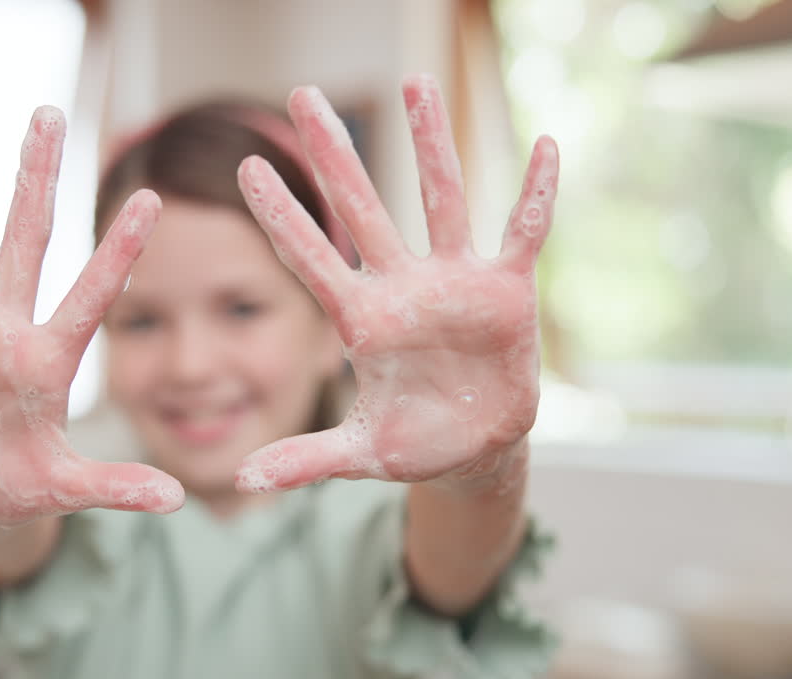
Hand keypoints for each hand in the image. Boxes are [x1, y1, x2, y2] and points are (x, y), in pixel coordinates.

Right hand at [0, 108, 183, 526]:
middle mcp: (6, 329)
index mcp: (51, 358)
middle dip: (36, 181)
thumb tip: (174, 500)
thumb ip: (115, 486)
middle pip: (25, 242)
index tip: (152, 199)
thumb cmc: (23, 482)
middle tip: (48, 116)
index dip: (119, 251)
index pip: (92, 293)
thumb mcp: (69, 487)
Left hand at [235, 75, 557, 492]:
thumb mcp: (359, 453)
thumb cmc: (412, 442)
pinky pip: (523, 233)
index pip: (311, 259)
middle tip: (302, 96)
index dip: (281, 216)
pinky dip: (536, 195)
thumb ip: (306, 459)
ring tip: (416, 83)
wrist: (474, 448)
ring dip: (431, 146)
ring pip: (442, 201)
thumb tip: (244, 482)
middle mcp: (402, 287)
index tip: (245, 166)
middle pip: (363, 210)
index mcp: (361, 321)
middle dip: (333, 157)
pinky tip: (547, 147)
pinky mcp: (505, 291)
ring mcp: (454, 283)